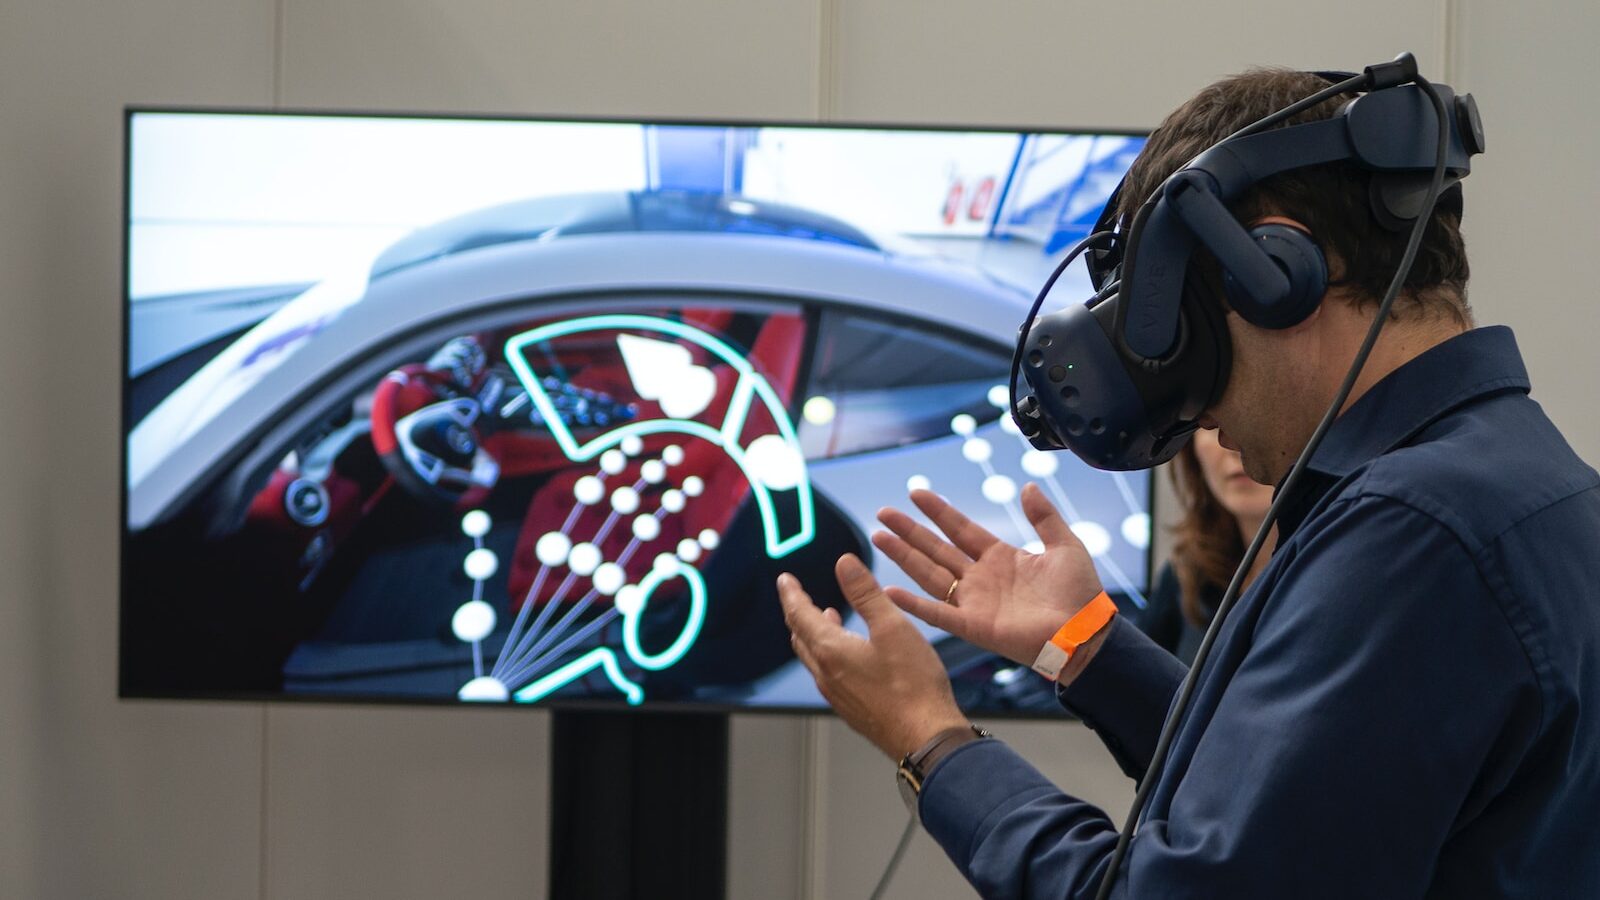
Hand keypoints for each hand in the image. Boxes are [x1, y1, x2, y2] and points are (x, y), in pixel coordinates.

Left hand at [778, 554, 968, 759]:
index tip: (785, 580)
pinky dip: (827, 654)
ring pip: (813, 657)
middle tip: (798, 596)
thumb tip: (844, 564)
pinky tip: (848, 653)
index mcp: (831, 651)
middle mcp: (826, 675)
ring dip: (813, 633)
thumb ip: (866, 593)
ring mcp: (837, 695)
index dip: (791, 593)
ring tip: (825, 617)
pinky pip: (827, 675)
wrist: (925, 737)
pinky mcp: (851, 709)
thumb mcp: (892, 627)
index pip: (799, 614)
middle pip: (801, 637)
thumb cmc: (913, 685)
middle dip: (798, 612)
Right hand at [872, 483, 1103, 667]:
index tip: (916, 493)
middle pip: (936, 549)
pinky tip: (889, 591)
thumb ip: (1044, 517)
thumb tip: (1028, 486)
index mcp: (1000, 557)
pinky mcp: (973, 626)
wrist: (1085, 632)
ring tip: (878, 538)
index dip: (938, 511)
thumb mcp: (1065, 545)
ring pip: (929, 574)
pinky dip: (912, 604)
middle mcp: (980, 578)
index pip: (960, 529)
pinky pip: (937, 613)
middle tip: (883, 513)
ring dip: (903, 557)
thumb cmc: (1079, 593)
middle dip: (909, 531)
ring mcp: (973, 602)